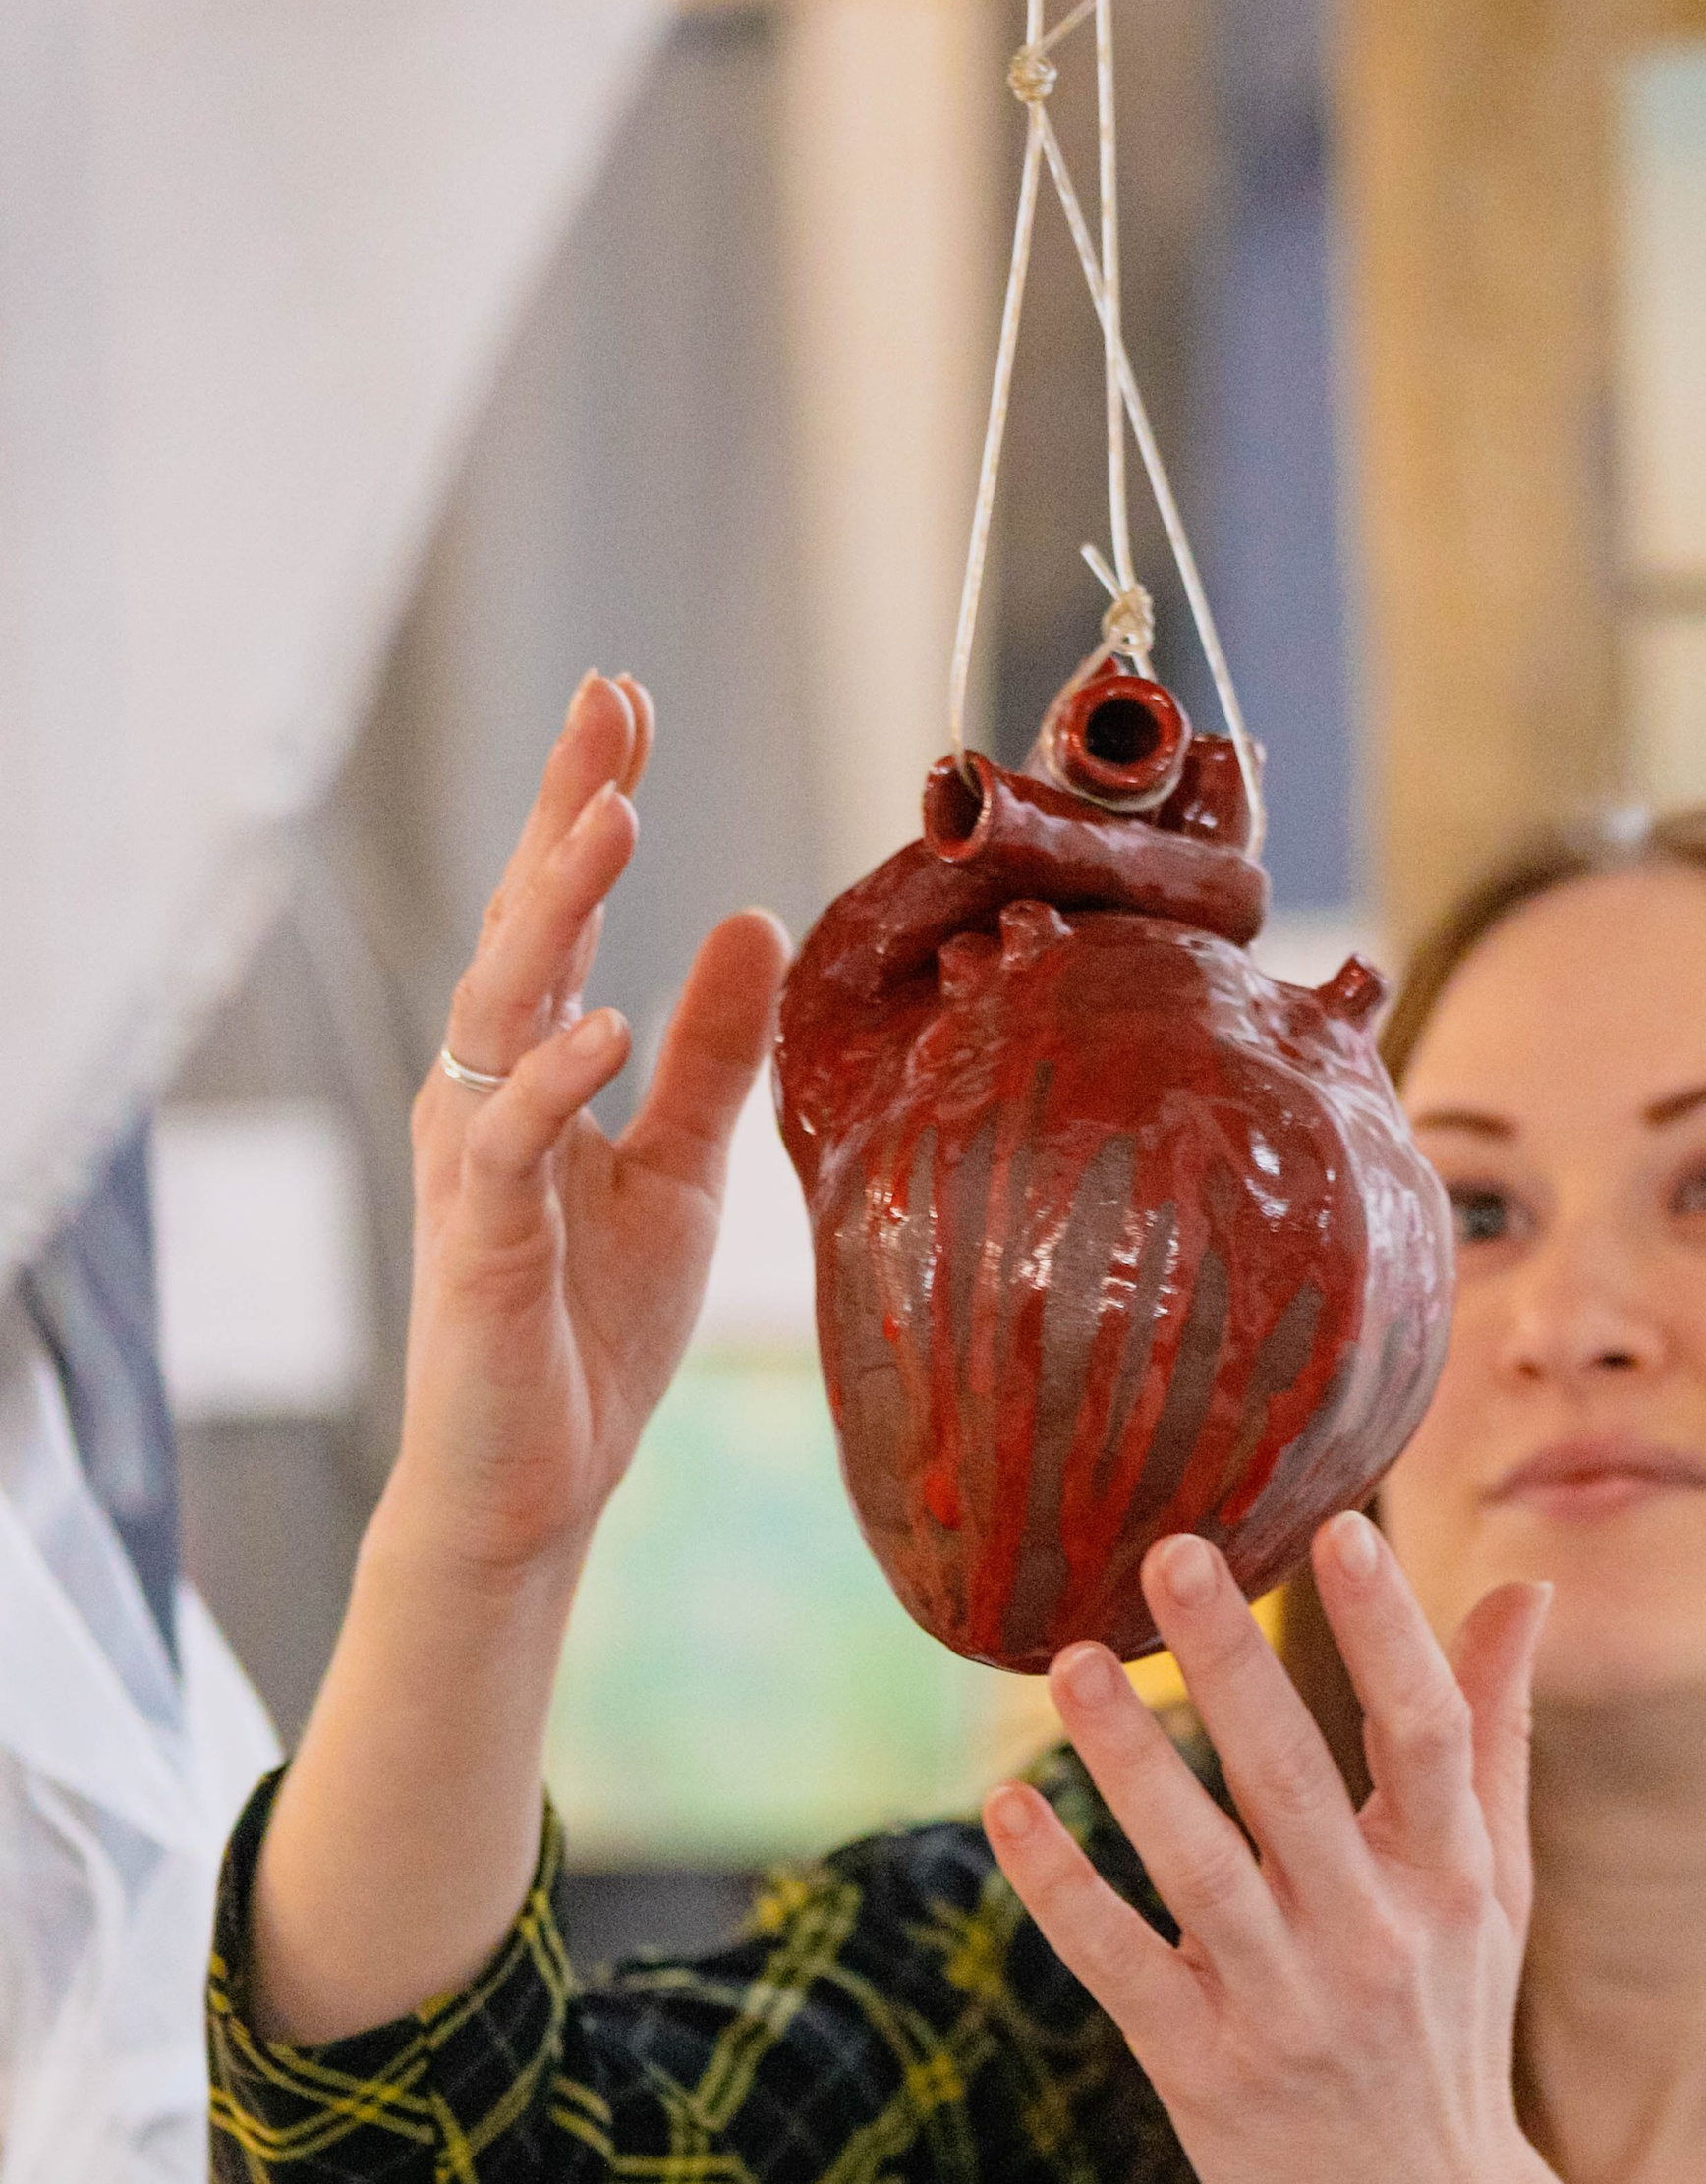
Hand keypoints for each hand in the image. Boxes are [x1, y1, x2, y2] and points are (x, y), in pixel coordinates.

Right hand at [392, 675, 790, 1579]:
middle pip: (520, 921)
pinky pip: (511, 1139)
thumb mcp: (684, 1170)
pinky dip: (556, 1078)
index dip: (581, 802)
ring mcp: (475, 1159)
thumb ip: (712, 1052)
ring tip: (612, 819)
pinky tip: (609, 1023)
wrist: (534, 1483)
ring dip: (556, 908)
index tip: (622, 700)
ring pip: (504, 1002)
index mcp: (534, 1066)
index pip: (555, 910)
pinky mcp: (479, 1238)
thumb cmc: (592, 1331)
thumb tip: (752, 920)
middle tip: (606, 704)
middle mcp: (488, 1090)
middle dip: (559, 810)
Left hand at [981, 1514, 1558, 2183]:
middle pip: (1297, 1783)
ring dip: (1132, 1763)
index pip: (1426, 1735)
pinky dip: (1063, 1889)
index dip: (1387, 1632)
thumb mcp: (1493, 1886)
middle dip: (1236, 1665)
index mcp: (1449, 1879)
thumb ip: (1493, 1731)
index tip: (1339, 1529)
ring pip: (1200, 1868)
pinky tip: (1007, 1806)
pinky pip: (1122, 1965)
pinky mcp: (1205, 2072)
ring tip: (1069, 1663)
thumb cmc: (1450, 2028)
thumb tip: (1527, 1587)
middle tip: (1171, 1551)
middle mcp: (1374, 1939)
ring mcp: (1287, 2009)